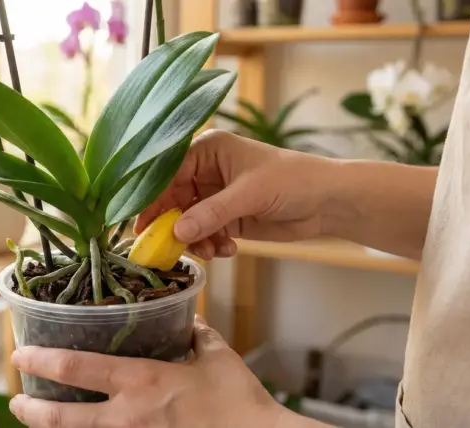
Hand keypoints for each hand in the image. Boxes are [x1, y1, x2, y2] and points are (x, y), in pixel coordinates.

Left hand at [8, 316, 287, 427]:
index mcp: (142, 382)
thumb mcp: (218, 357)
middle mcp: (128, 418)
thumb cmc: (240, 402)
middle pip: (63, 419)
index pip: (77, 368)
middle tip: (16, 402)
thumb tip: (188, 323)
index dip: (43, 361)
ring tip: (39, 422)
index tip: (22, 355)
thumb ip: (197, 335)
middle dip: (31, 411)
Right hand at [135, 130, 336, 259]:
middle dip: (174, 225)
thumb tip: (177, 232)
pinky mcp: (227, 217)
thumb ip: (211, 213)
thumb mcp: (249, 194)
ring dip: (195, 239)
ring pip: (188, 221)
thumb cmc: (293, 181)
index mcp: (208, 150)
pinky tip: (227, 249)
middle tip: (170, 248)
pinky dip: (210, 244)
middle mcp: (206, 171)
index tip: (141, 224)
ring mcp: (216, 196)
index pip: (167, 173)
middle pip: (173, 200)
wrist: (328, 202)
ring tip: (211, 251)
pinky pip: (205, 233)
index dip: (152, 198)